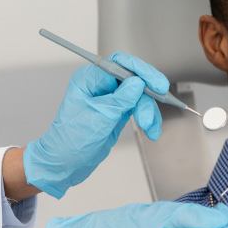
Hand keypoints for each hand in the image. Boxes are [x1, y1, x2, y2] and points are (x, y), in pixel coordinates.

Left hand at [24, 52, 168, 197]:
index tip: (157, 84)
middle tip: (162, 101)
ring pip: (140, 95)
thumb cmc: (71, 141)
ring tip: (150, 128)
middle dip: (148, 94)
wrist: (65, 163)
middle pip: (134, 78)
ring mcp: (111, 97)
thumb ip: (120, 99)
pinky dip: (148, 118)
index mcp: (89, 79)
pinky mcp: (119, 110)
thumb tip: (138, 82)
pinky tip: (151, 130)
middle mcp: (101, 85)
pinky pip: (140, 108)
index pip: (120, 64)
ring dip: (149, 111)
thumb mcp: (99, 118)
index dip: (141, 71)